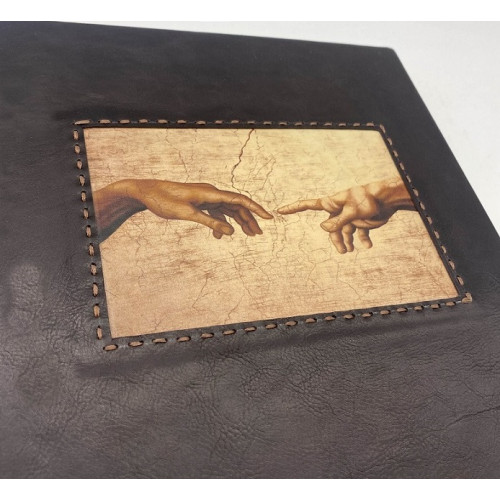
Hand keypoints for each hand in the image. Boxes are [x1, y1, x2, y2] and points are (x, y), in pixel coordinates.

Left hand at [93, 179, 272, 240]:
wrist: (146, 192)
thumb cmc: (164, 201)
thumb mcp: (187, 214)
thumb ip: (210, 223)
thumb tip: (231, 233)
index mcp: (210, 193)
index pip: (239, 199)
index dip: (255, 209)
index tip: (268, 217)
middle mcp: (211, 193)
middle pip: (236, 205)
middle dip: (249, 219)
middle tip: (258, 234)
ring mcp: (206, 197)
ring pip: (228, 209)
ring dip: (238, 222)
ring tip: (248, 235)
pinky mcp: (199, 202)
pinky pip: (216, 212)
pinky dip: (220, 224)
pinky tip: (219, 237)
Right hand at [277, 177, 414, 253]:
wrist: (388, 199)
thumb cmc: (369, 201)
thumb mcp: (352, 211)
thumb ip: (338, 221)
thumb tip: (322, 228)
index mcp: (332, 203)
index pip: (309, 205)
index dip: (294, 208)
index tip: (280, 211)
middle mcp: (338, 210)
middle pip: (331, 228)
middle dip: (336, 240)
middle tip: (343, 252)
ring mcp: (349, 216)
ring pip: (343, 232)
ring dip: (347, 242)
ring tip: (351, 251)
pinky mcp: (360, 220)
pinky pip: (358, 233)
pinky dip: (362, 240)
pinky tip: (367, 246)